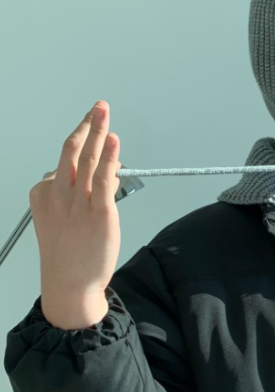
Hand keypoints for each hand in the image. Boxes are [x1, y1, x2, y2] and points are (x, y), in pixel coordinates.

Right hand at [29, 101, 121, 312]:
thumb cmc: (66, 256)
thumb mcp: (57, 221)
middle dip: (86, 125)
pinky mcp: (100, 214)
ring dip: (98, 132)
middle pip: (72, 152)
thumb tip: (94, 175)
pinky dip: (110, 158)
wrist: (69, 285)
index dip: (84, 146)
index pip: (64, 163)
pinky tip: (114, 142)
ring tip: (104, 112)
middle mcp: (59, 196)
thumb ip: (72, 197)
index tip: (93, 130)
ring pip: (87, 160)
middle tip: (97, 107)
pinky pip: (104, 179)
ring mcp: (79, 204)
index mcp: (44, 196)